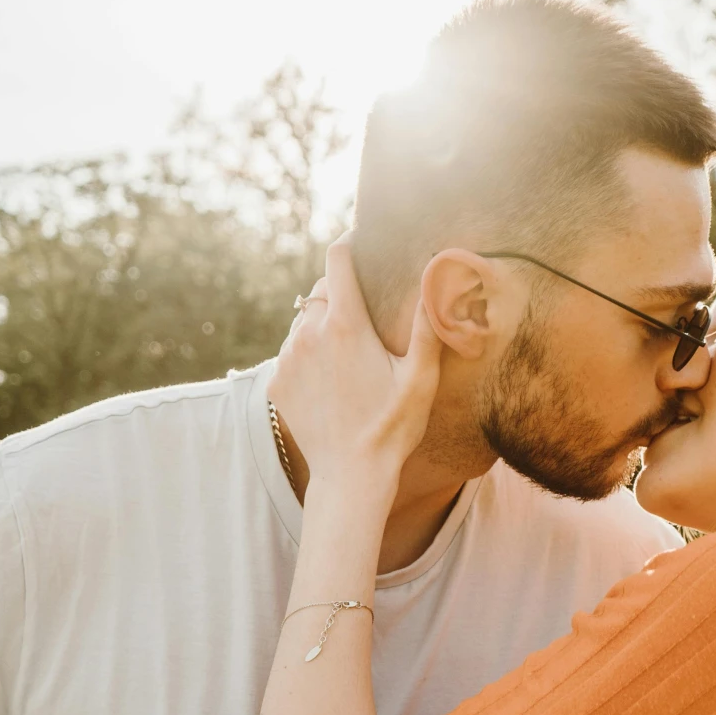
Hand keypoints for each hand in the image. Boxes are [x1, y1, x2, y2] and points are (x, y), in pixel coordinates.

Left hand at [270, 238, 441, 483]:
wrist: (351, 476)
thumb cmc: (393, 427)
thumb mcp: (421, 377)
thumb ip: (428, 324)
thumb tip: (440, 277)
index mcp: (346, 325)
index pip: (338, 259)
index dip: (349, 240)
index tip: (360, 238)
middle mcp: (309, 334)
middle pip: (321, 291)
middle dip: (342, 295)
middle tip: (366, 319)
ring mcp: (287, 358)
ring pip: (304, 323)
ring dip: (323, 328)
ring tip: (349, 360)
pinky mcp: (275, 381)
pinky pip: (290, 354)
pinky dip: (308, 358)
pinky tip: (331, 384)